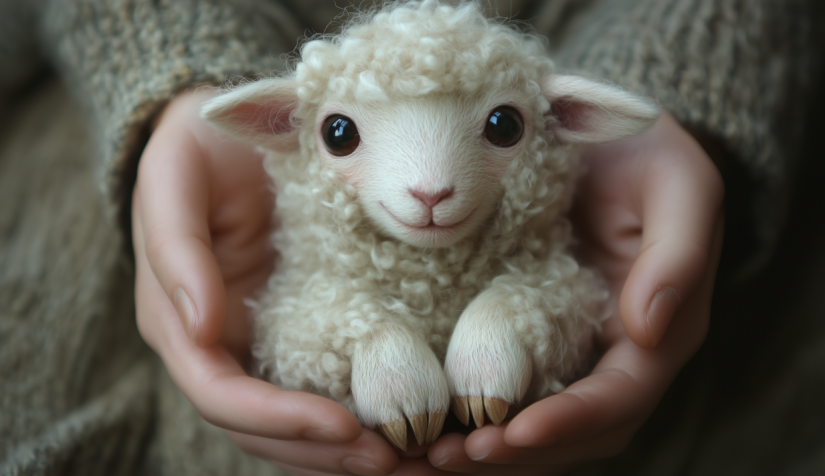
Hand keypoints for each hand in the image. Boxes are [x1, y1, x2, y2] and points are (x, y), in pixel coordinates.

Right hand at [132, 90, 403, 474]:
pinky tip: (406, 421)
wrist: (228, 129)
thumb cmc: (196, 150)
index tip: (344, 427)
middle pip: (263, 428)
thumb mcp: (173, 181)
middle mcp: (219, 345)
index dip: (278, 418)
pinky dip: (359, 413)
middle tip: (395, 461)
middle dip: (323, 452)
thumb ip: (176, 252)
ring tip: (412, 458)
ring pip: (294, 422)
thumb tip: (200, 329)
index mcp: (180, 322)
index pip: (222, 395)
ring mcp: (260, 341)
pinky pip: (325, 385)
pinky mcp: (298, 327)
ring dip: (345, 451)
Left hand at [421, 111, 723, 473]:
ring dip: (484, 451)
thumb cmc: (650, 153)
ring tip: (419, 458)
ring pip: (535, 426)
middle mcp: (616, 355)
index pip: (618, 400)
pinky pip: (504, 390)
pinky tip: (421, 421)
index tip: (511, 433)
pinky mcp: (532, 336)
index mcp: (660, 332)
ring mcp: (572, 350)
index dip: (568, 423)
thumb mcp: (680, 183)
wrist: (608, 137)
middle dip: (512, 454)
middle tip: (441, 460)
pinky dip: (467, 415)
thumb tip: (647, 329)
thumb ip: (678, 253)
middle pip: (572, 433)